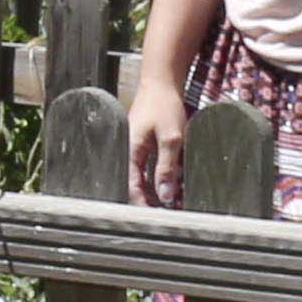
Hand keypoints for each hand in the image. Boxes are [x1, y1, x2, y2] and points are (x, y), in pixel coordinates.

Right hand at [123, 54, 186, 201]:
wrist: (161, 83)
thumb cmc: (163, 106)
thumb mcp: (171, 138)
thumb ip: (167, 168)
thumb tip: (166, 196)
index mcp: (130, 153)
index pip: (131, 188)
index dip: (143, 205)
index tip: (156, 218)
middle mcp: (129, 154)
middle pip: (135, 187)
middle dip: (149, 202)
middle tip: (166, 215)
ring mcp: (136, 150)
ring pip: (143, 179)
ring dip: (155, 192)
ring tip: (172, 203)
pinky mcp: (144, 146)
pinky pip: (149, 169)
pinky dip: (159, 179)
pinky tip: (172, 185)